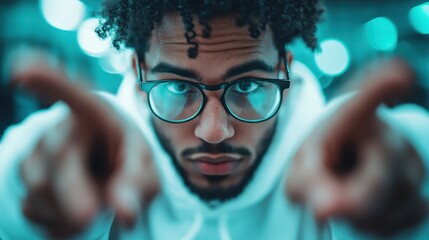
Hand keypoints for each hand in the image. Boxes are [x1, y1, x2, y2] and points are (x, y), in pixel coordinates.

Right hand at [12, 63, 158, 237]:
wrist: (108, 170)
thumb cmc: (128, 160)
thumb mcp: (144, 169)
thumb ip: (138, 184)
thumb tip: (124, 210)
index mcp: (96, 113)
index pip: (73, 92)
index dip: (48, 79)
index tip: (23, 69)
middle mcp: (61, 126)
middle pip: (59, 160)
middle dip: (73, 195)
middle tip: (90, 218)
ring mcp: (37, 151)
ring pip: (39, 189)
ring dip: (70, 212)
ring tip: (94, 207)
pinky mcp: (24, 177)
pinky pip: (32, 209)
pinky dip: (58, 223)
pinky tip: (74, 214)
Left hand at [285, 58, 427, 235]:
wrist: (339, 174)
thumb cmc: (316, 167)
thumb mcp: (300, 174)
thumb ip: (307, 184)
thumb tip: (326, 208)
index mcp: (348, 118)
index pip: (363, 101)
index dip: (379, 87)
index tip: (399, 73)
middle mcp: (387, 133)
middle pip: (385, 170)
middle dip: (355, 198)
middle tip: (325, 207)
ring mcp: (410, 160)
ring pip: (398, 199)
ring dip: (363, 214)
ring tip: (345, 198)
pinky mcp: (421, 188)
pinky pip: (406, 217)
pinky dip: (378, 224)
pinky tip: (364, 210)